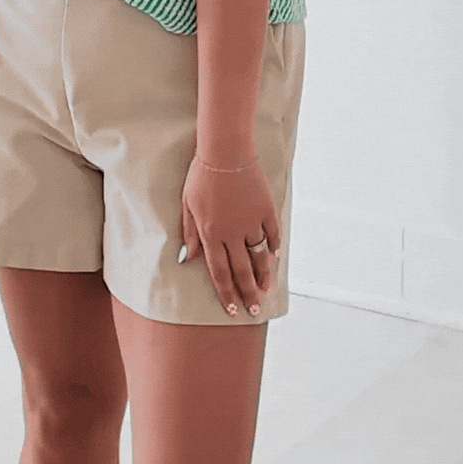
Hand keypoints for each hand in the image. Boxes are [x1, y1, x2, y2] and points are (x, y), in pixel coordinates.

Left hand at [179, 155, 280, 316]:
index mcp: (211, 234)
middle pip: (241, 271)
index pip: (219, 272)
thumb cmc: (201, 176)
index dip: (226, 293)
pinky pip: (272, 233)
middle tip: (254, 311)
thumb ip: (190, 233)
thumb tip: (188, 259)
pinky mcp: (265, 209)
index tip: (232, 310)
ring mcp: (251, 221)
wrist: (225, 152)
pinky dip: (274, 246)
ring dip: (263, 275)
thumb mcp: (187, 205)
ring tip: (267, 290)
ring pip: (259, 256)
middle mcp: (232, 233)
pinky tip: (274, 257)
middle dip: (248, 294)